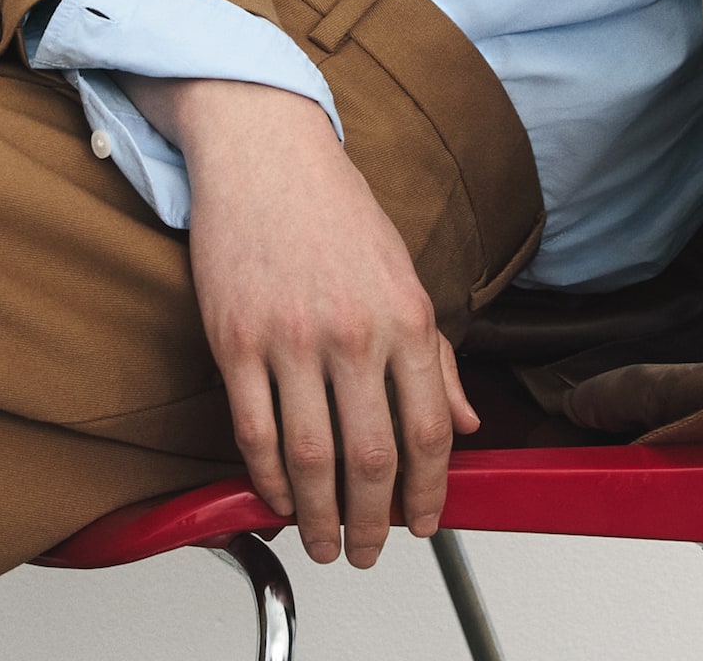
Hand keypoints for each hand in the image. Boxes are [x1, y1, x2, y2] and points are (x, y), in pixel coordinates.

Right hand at [127, 76, 477, 566]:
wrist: (266, 151)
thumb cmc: (334, 207)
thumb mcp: (403, 271)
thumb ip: (436, 354)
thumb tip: (466, 422)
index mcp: (405, 313)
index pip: (430, 428)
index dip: (430, 490)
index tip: (423, 521)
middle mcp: (354, 331)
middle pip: (372, 457)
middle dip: (373, 521)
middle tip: (368, 550)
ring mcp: (291, 338)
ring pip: (311, 457)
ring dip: (320, 516)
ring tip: (324, 541)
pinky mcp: (237, 339)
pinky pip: (254, 432)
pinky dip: (267, 479)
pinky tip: (279, 497)